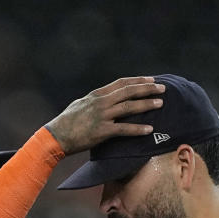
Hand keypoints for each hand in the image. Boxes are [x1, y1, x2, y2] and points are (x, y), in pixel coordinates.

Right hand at [44, 77, 165, 153]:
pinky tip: (149, 130)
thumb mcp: (79, 105)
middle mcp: (101, 102)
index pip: (121, 83)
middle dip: (147, 89)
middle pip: (128, 91)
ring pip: (129, 107)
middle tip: (163, 88)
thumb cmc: (66, 122)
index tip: (151, 80)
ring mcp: (102, 116)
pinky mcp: (102, 131)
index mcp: (96, 95)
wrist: (56, 137)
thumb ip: (93, 100)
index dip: (137, 81)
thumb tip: (103, 98)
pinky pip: (124, 129)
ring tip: (160, 103)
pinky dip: (137, 129)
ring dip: (146, 104)